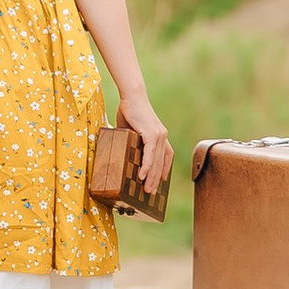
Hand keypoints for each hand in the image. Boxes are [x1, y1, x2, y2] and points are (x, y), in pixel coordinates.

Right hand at [118, 85, 172, 201]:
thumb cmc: (129, 110)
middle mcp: (162, 136)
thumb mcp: (131, 129)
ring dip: (151, 177)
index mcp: (160, 135)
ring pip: (156, 161)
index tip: (160, 181)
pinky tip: (142, 176)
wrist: (131, 96)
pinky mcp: (151, 134)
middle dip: (156, 179)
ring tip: (146, 189)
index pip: (166, 156)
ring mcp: (159, 135)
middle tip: (151, 193)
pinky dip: (147, 166)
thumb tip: (122, 151)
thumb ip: (131, 140)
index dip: (164, 169)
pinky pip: (150, 155)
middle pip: (161, 162)